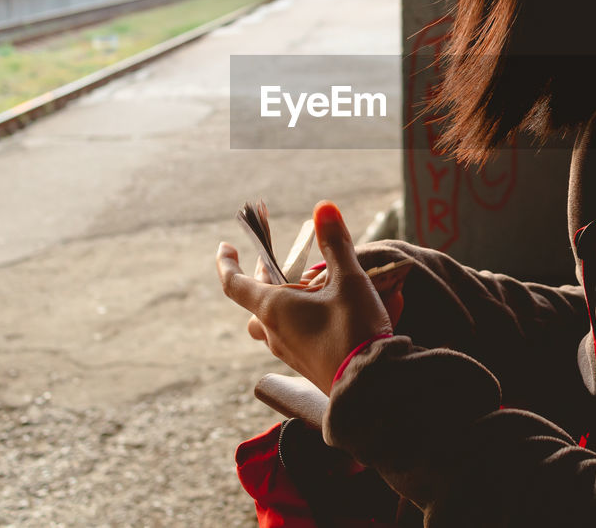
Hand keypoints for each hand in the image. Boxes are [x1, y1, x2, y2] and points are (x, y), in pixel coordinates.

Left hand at [218, 201, 392, 394]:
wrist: (370, 387)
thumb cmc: (355, 330)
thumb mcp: (350, 280)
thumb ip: (336, 243)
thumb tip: (323, 208)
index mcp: (273, 308)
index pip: (234, 284)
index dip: (226, 263)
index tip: (225, 247)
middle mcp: (274, 331)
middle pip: (255, 300)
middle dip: (265, 276)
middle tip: (282, 261)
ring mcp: (287, 352)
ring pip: (272, 320)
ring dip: (284, 299)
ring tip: (311, 285)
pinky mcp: (305, 364)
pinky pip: (292, 335)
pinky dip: (300, 317)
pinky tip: (329, 311)